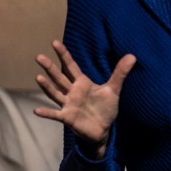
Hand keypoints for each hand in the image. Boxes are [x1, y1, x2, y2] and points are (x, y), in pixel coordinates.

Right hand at [33, 40, 135, 157]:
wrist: (104, 129)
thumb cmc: (106, 107)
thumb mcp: (114, 88)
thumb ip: (121, 73)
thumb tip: (133, 56)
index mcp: (82, 83)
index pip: (71, 66)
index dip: (64, 55)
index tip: (55, 42)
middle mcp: (72, 92)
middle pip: (59, 78)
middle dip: (50, 67)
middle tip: (39, 56)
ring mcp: (69, 105)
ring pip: (55, 93)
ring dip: (46, 86)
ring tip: (38, 77)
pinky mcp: (68, 118)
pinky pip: (56, 115)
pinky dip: (47, 113)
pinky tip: (36, 110)